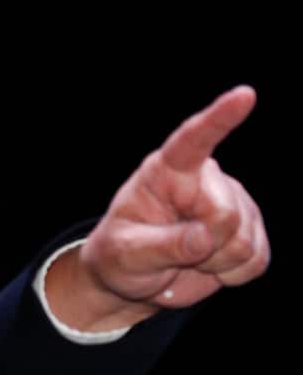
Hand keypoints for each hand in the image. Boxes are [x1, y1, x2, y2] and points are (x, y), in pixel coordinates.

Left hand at [50, 85, 270, 330]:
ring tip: (186, 257)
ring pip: (244, 242)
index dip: (219, 118)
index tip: (244, 95)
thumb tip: (205, 237)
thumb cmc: (120, 257)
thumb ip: (161, 245)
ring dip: (214, 262)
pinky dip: (231, 274)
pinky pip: (256, 260)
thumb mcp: (125, 255)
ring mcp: (234, 204)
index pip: (193, 140)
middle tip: (170, 252)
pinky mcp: (251, 231)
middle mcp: (206, 181)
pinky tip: (208, 265)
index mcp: (167, 172)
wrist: (135, 279)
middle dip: (202, 245)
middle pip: (226, 214)